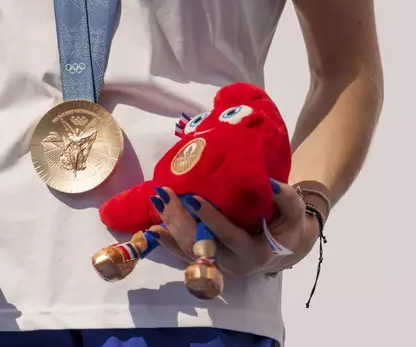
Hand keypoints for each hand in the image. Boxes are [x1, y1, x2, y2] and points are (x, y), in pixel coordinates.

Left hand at [151, 180, 321, 277]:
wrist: (285, 246)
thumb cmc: (289, 225)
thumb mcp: (295, 211)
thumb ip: (285, 198)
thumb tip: (268, 183)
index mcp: (255, 252)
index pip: (229, 236)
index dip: (210, 219)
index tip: (192, 198)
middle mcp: (233, 264)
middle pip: (201, 244)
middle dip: (180, 219)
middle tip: (165, 194)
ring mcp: (218, 265)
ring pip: (188, 249)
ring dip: (170, 225)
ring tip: (157, 201)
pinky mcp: (208, 261)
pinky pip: (184, 253)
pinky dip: (168, 241)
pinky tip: (153, 229)